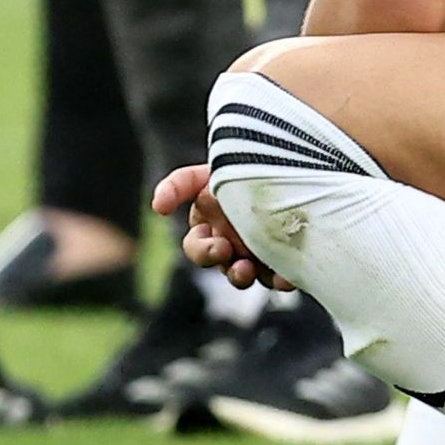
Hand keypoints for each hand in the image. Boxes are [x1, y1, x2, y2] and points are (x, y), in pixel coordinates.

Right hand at [153, 161, 290, 292]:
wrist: (287, 165)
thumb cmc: (243, 165)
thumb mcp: (210, 169)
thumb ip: (179, 184)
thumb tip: (157, 207)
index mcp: (207, 225)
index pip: (196, 245)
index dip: (201, 249)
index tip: (216, 244)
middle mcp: (228, 242)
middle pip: (217, 262)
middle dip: (219, 261)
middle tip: (228, 253)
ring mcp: (254, 253)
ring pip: (244, 274)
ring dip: (243, 275)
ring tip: (249, 269)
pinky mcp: (281, 260)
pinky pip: (278, 276)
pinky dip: (281, 279)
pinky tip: (284, 277)